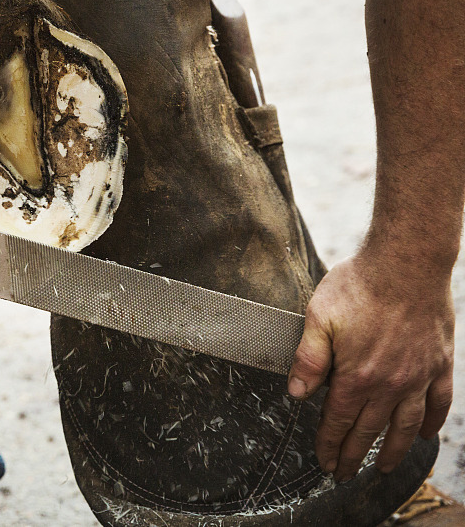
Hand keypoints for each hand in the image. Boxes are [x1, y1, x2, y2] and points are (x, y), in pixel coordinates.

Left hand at [287, 252, 453, 481]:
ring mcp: (419, 375)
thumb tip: (296, 393)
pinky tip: (424, 434)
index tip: (324, 462)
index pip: (338, 421)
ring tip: (384, 467)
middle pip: (369, 430)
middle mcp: (390, 384)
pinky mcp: (440, 363)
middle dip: (354, 455)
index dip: (329, 444)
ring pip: (406, 425)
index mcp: (357, 376)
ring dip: (394, 450)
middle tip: (345, 474)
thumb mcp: (318, 318)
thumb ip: (308, 359)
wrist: (407, 263)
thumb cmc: (359, 286)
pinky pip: (438, 402)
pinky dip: (432, 422)